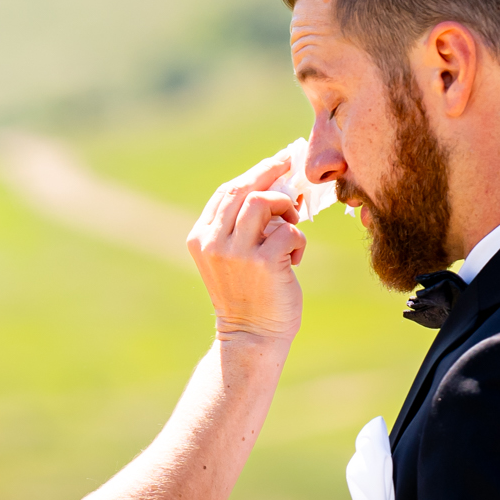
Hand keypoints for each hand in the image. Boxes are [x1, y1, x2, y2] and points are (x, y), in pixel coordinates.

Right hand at [188, 150, 304, 342]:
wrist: (251, 337)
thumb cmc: (248, 295)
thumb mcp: (233, 257)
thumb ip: (243, 226)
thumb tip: (277, 186)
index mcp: (201, 237)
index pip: (227, 191)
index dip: (255, 172)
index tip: (277, 162)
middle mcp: (214, 242)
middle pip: (244, 188)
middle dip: (272, 172)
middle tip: (292, 165)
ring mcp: (237, 252)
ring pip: (264, 202)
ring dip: (286, 209)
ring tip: (291, 228)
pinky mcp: (263, 262)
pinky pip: (288, 230)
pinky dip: (298, 240)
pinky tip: (294, 260)